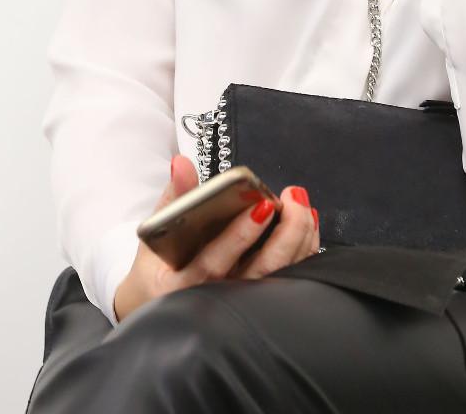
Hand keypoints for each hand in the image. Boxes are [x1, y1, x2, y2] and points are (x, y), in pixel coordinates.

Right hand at [113, 155, 319, 322]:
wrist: (164, 297)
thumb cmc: (161, 262)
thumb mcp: (157, 231)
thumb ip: (173, 197)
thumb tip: (181, 164)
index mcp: (181, 286)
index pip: (213, 264)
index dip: (240, 237)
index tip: (262, 206)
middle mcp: (215, 299)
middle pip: (259, 272)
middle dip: (284, 234)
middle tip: (293, 199)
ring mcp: (241, 302)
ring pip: (279, 275)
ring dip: (298, 237)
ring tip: (301, 203)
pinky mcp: (261, 296)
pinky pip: (289, 275)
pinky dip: (303, 248)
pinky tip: (308, 221)